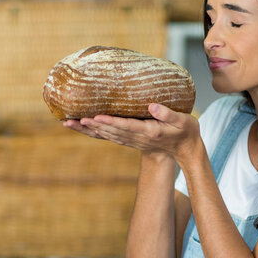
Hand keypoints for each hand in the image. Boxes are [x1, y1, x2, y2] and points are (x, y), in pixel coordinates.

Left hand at [61, 103, 199, 162]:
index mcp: (149, 132)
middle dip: (92, 126)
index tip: (95, 117)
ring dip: (89, 130)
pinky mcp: (130, 140)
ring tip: (71, 123)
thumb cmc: (186, 132)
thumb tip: (152, 106)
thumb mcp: (183, 121)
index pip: (126, 126)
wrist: (184, 150)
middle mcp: (138, 138)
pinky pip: (109, 137)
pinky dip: (95, 133)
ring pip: (107, 136)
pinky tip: (84, 127)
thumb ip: (168, 113)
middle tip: (74, 119)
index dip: (110, 122)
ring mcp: (133, 141)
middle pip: (111, 132)